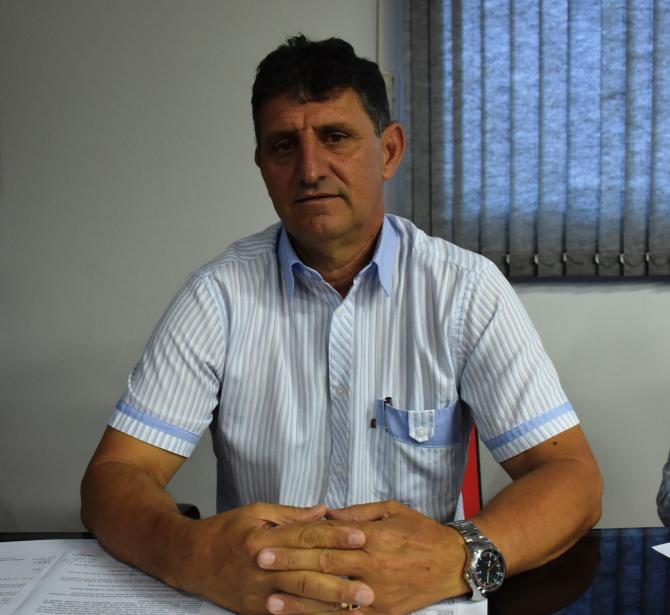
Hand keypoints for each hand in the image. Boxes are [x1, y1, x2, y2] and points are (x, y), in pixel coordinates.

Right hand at [176, 502, 374, 614]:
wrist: (190, 559)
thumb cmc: (226, 530)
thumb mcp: (256, 511)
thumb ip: (291, 514)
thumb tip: (324, 510)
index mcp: (266, 537)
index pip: (307, 535)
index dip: (336, 535)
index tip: (362, 536)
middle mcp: (264, 565)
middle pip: (309, 570)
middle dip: (341, 576)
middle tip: (370, 582)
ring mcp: (260, 592)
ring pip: (302, 597)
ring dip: (332, 601)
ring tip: (359, 603)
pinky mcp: (256, 610)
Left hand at [256, 501, 468, 614]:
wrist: (454, 562)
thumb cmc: (422, 532)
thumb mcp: (392, 510)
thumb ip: (358, 513)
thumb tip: (327, 514)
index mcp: (372, 537)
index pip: (326, 540)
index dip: (296, 542)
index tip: (270, 541)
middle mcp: (372, 566)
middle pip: (323, 567)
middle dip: (289, 566)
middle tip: (260, 564)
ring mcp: (377, 595)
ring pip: (332, 599)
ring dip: (299, 602)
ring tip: (271, 601)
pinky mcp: (383, 614)